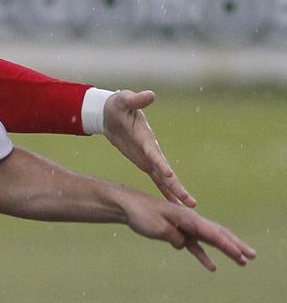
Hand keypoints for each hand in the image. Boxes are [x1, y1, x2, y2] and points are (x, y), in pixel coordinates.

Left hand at [103, 89, 195, 206]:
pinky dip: (165, 191)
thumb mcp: (124, 100)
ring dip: (176, 192)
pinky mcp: (144, 162)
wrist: (111, 112)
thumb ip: (136, 99)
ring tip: (190, 207)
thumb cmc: (118, 105)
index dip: (162, 164)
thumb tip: (150, 94)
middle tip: (190, 202)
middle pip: (166, 171)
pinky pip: (156, 180)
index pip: (155, 153)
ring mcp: (149, 158)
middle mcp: (151, 150)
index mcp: (146, 137)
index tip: (169, 176)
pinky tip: (175, 204)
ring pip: (165, 179)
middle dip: (177, 186)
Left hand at [122, 192, 255, 270]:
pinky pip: (195, 245)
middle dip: (236, 245)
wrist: (128, 206)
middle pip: (219, 234)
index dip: (228, 245)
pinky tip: (212, 267)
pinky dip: (203, 255)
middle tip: (252, 256)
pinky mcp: (178, 232)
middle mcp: (191, 221)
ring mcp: (185, 227)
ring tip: (242, 262)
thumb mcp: (158, 228)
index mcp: (188, 217)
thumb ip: (174, 237)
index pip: (212, 233)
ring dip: (226, 250)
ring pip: (211, 240)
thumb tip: (183, 244)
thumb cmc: (142, 214)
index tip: (241, 255)